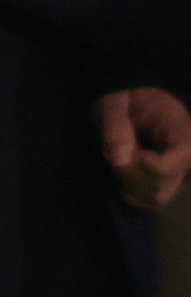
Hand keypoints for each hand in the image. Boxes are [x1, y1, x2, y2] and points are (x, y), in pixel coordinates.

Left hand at [104, 87, 190, 212]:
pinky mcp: (169, 181)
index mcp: (183, 133)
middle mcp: (187, 157)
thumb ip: (115, 127)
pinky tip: (122, 171)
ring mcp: (180, 172)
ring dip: (129, 184)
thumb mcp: (113, 102)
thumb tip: (119, 163)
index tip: (124, 149)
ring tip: (118, 159)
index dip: (140, 165)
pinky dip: (132, 191)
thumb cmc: (125, 96)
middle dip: (130, 174)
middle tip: (115, 153)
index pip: (168, 167)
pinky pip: (153, 200)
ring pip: (157, 197)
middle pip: (161, 186)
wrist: (134, 97)